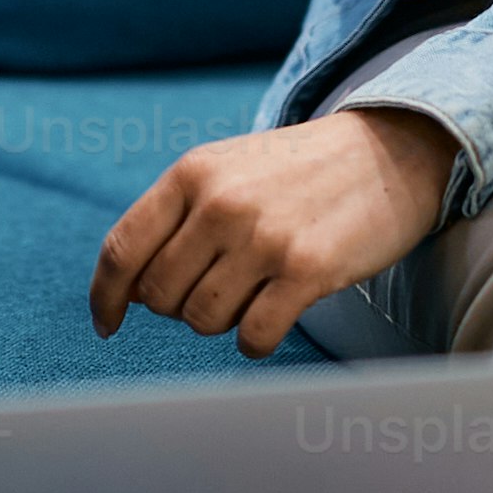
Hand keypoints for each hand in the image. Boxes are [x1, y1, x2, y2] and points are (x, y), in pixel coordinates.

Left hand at [93, 107, 456, 353]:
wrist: (388, 152)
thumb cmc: (298, 172)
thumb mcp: (227, 169)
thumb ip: (177, 216)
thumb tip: (129, 290)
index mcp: (192, 172)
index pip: (122, 249)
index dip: (105, 297)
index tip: (106, 324)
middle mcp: (221, 203)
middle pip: (159, 295)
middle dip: (177, 307)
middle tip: (215, 289)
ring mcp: (264, 238)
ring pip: (202, 320)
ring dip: (220, 321)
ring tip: (251, 293)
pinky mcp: (307, 270)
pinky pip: (253, 335)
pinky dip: (254, 340)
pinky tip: (271, 319)